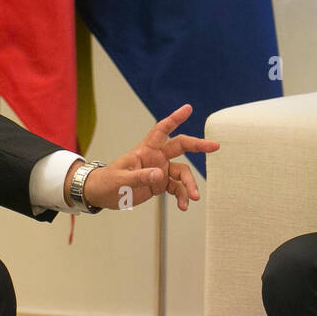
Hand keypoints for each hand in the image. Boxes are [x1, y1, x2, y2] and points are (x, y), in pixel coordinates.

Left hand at [65, 104, 218, 211]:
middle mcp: (156, 157)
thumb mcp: (121, 180)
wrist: (102, 195)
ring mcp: (160, 170)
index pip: (161, 130)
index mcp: (145, 149)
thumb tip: (160, 174)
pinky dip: (182, 197)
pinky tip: (184, 206)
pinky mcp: (160, 184)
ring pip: (182, 173)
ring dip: (189, 185)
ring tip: (193, 198)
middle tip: (214, 146)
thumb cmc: (108, 182)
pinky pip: (177, 189)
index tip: (188, 109)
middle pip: (181, 147)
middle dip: (198, 146)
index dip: (174, 119)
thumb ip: (140, 177)